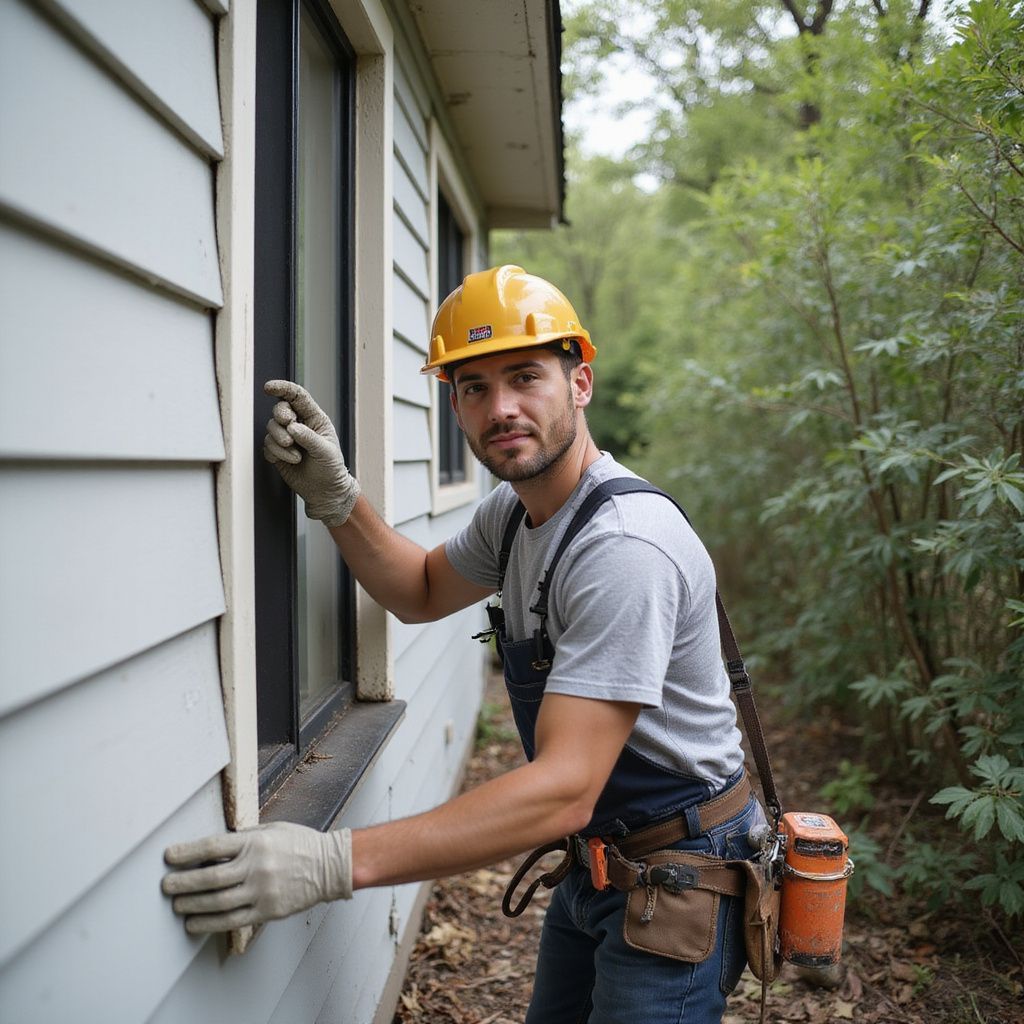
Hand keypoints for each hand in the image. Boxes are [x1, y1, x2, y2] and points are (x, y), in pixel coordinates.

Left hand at [162, 822, 351, 933]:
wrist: (329, 866)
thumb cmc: (300, 844)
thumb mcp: (271, 830)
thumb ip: (243, 838)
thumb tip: (211, 848)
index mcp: (256, 841)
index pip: (213, 847)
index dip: (187, 852)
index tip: (169, 856)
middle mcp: (257, 866)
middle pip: (211, 877)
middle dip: (183, 883)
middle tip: (167, 886)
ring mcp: (262, 890)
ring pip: (218, 902)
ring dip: (192, 905)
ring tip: (177, 906)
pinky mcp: (267, 910)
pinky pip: (232, 920)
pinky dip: (209, 923)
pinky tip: (195, 923)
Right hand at [263, 380, 360, 526]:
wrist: (324, 491)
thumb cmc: (331, 469)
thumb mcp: (326, 452)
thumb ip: (309, 438)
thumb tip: (292, 426)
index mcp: (315, 418)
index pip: (297, 396)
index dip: (282, 388)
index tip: (269, 388)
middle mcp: (299, 425)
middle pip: (280, 410)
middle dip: (281, 417)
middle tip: (288, 428)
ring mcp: (287, 438)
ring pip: (271, 428)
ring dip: (280, 441)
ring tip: (296, 455)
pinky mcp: (277, 452)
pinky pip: (267, 445)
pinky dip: (276, 453)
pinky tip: (290, 461)